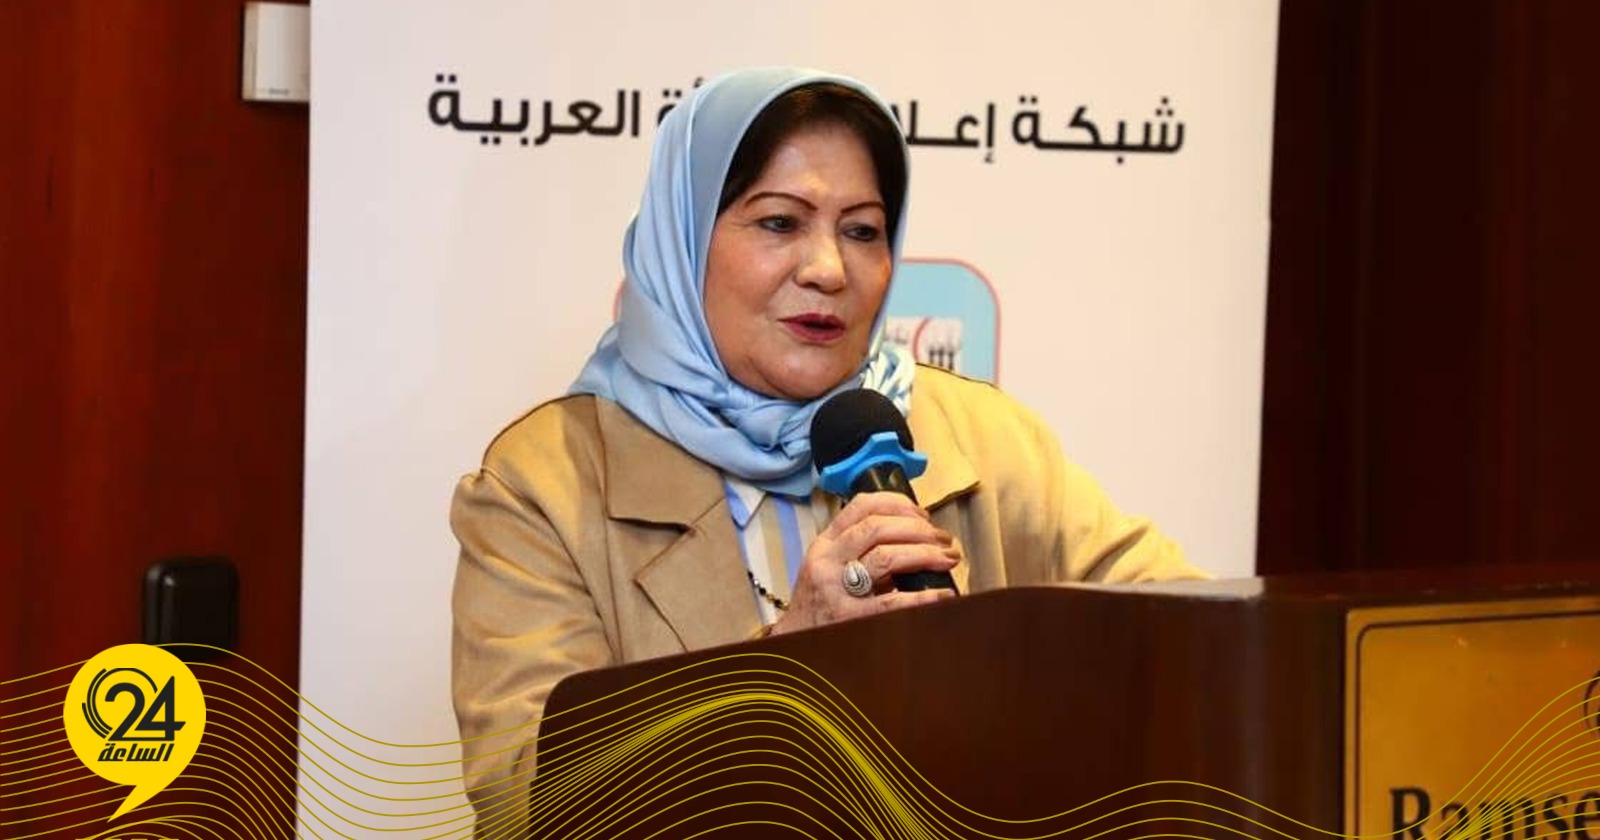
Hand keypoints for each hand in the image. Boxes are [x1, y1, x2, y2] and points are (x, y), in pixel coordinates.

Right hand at [770, 492, 961, 634]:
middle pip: (877, 529)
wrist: (794, 643)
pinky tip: (942, 595)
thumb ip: (860, 549)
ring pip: (885, 557)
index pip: (861, 506)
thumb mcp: (831, 567)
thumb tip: (915, 537)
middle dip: (918, 529)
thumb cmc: (820, 604)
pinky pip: (891, 603)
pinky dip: (922, 597)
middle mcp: (828, 561)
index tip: (923, 514)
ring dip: (924, 554)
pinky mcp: (849, 618)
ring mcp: (836, 589)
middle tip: (943, 539)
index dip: (898, 504)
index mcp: (825, 543)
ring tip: (947, 559)